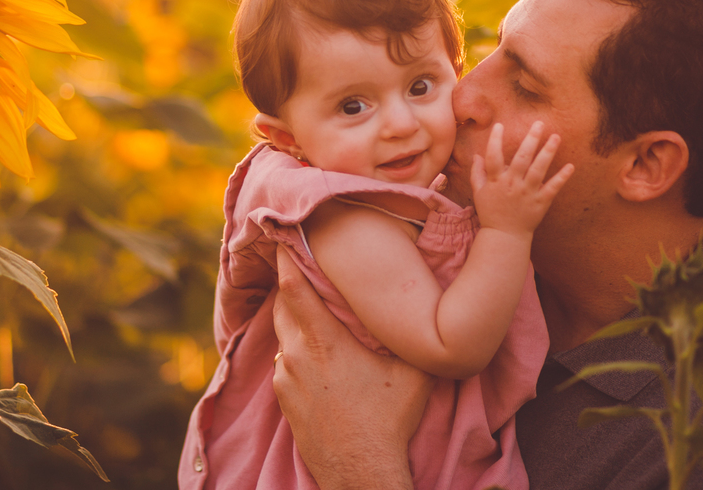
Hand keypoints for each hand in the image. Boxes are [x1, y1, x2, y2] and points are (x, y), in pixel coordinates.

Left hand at [272, 246, 430, 489]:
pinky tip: (315, 350)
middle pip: (282, 306)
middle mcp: (296, 356)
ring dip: (293, 317)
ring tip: (312, 306)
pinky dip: (295, 347)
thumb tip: (420, 305)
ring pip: (282, 334)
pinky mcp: (283, 399)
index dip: (285, 258)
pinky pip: (284, 361)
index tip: (283, 236)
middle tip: (304, 265)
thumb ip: (407, 335)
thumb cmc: (388, 419)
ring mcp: (285, 379)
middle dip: (291, 284)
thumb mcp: (410, 371)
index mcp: (324, 341)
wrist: (360, 471)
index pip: (293, 288)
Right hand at [471, 121, 573, 236]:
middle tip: (539, 123)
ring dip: (548, 153)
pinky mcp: (540, 202)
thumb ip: (477, 172)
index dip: (495, 141)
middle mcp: (512, 184)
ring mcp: (527, 193)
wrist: (505, 236)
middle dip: (530, 140)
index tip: (499, 125)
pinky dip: (562, 178)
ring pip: (538, 170)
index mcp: (496, 181)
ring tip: (556, 137)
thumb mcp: (479, 192)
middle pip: (521, 158)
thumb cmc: (491, 212)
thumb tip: (477, 155)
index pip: (493, 157)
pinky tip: (571, 166)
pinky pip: (552, 188)